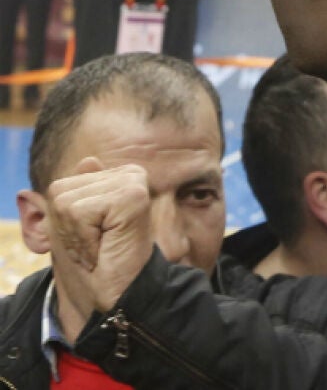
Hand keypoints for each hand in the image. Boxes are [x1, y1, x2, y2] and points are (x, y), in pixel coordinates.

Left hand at [47, 159, 153, 325]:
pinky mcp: (133, 195)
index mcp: (117, 178)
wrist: (120, 297)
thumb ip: (78, 195)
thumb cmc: (98, 268)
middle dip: (69, 228)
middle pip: (61, 193)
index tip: (90, 240)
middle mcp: (129, 174)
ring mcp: (132, 182)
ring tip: (101, 248)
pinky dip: (85, 239)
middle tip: (96, 247)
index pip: (62, 187)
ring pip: (67, 203)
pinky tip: (106, 248)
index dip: (64, 222)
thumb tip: (88, 160)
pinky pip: (79, 212)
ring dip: (77, 236)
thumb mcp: (75, 229)